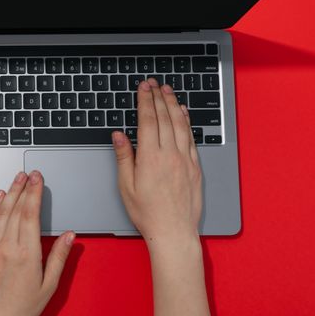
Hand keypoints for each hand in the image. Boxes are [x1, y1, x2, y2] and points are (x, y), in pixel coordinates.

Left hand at [0, 171, 74, 315]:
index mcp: (26, 253)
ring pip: (0, 213)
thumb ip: (59, 257)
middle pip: (15, 209)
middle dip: (24, 188)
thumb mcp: (50, 285)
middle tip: (30, 173)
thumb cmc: (23, 307)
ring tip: (16, 179)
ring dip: (9, 193)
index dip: (35, 193)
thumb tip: (70, 235)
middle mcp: (7, 247)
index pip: (30, 214)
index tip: (38, 179)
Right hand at [111, 78, 202, 245]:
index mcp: (151, 158)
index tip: (143, 88)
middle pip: (165, 118)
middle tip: (153, 83)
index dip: (145, 101)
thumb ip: (124, 157)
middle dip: (158, 98)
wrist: (174, 231)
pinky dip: (187, 122)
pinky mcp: (195, 167)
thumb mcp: (126, 186)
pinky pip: (191, 138)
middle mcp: (171, 155)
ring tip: (168, 91)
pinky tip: (183, 113)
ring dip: (174, 105)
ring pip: (180, 124)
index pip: (148, 121)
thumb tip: (119, 135)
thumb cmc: (147, 213)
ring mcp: (186, 159)